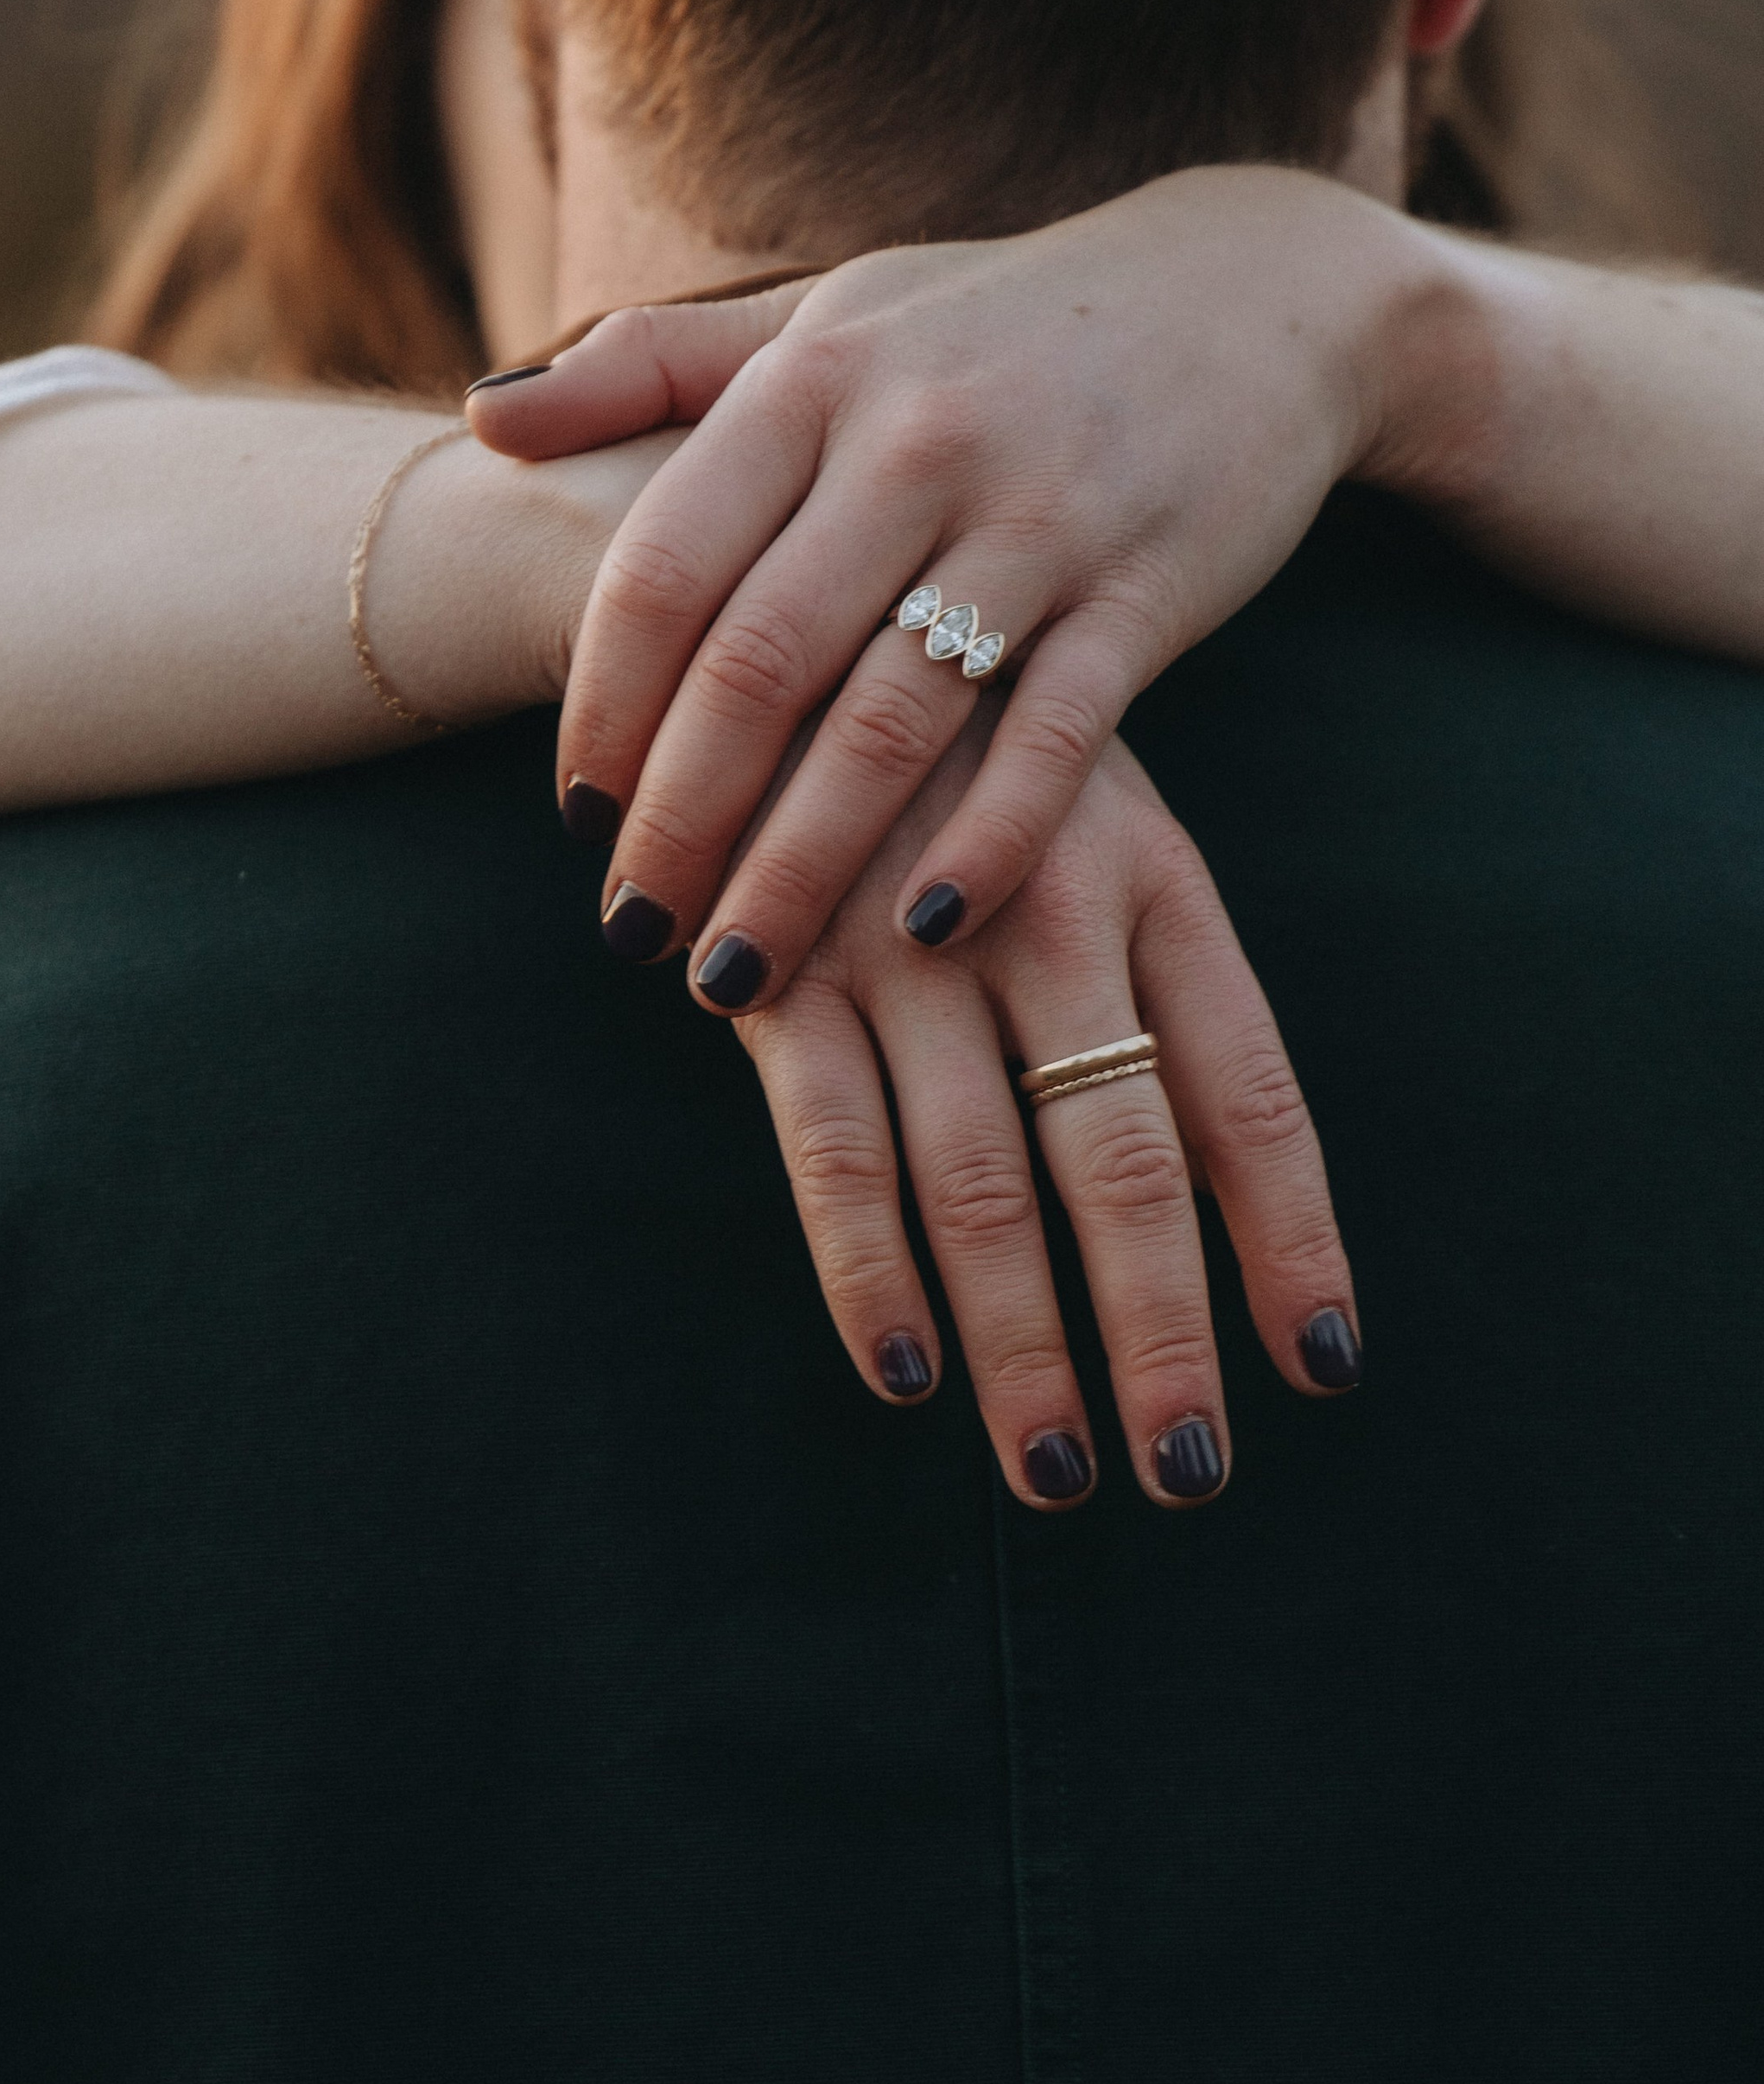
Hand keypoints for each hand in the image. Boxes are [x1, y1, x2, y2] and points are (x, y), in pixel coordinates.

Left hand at [469, 166, 1453, 1010]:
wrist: (1256, 292)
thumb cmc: (998, 325)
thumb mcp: (827, 318)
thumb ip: (652, 369)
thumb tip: (480, 420)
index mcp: (814, 380)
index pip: (665, 567)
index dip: (604, 707)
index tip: (577, 821)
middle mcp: (914, 443)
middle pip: (757, 666)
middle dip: (680, 822)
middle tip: (630, 938)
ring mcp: (1037, 518)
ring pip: (888, 724)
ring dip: (800, 866)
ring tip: (739, 974)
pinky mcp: (1145, 592)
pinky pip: (1050, 743)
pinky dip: (986, 843)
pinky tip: (922, 931)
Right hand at [733, 722, 1359, 1505]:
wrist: (760, 607)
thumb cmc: (957, 756)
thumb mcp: (1090, 819)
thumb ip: (1148, 975)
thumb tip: (1222, 1194)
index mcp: (1152, 877)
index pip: (1247, 1090)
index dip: (1291, 1236)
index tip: (1322, 1366)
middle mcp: (1041, 912)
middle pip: (1123, 1161)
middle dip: (1162, 1334)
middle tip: (1189, 1475)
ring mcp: (903, 942)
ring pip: (981, 1186)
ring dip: (1023, 1345)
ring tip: (1061, 1474)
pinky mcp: (777, 968)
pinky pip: (835, 1151)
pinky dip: (869, 1275)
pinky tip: (908, 1375)